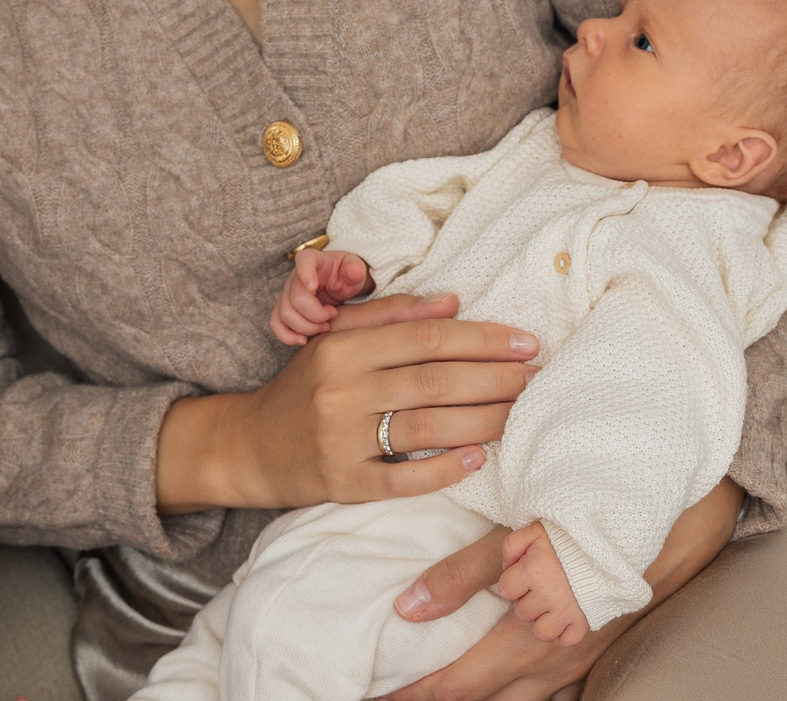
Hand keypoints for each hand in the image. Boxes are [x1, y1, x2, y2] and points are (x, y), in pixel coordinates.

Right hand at [154, 296, 539, 513]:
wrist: (249, 445)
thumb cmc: (305, 387)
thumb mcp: (336, 340)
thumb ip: (391, 317)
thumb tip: (452, 302)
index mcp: (343, 347)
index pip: (426, 338)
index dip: (481, 339)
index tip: (525, 342)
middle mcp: (342, 390)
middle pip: (435, 381)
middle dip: (494, 379)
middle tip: (536, 377)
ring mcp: (341, 439)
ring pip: (427, 428)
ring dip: (482, 421)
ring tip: (520, 413)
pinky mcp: (342, 483)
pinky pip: (402, 480)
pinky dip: (442, 470)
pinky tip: (477, 460)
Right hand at [271, 247, 372, 345]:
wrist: (339, 286)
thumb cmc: (346, 275)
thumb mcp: (356, 269)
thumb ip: (355, 269)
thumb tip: (353, 271)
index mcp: (312, 260)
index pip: (303, 261)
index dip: (305, 274)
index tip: (313, 287)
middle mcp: (295, 276)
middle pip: (296, 298)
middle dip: (316, 314)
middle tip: (332, 315)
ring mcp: (286, 294)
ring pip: (285, 314)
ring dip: (307, 327)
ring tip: (324, 327)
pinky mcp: (284, 310)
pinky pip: (276, 324)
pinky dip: (287, 336)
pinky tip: (304, 340)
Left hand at [378, 477, 741, 700]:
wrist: (677, 519)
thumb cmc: (593, 518)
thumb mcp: (523, 538)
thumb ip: (464, 574)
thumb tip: (408, 610)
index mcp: (531, 637)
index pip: (457, 684)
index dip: (413, 695)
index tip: (376, 697)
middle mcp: (555, 661)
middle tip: (397, 696)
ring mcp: (580, 660)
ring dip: (482, 699)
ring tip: (443, 691)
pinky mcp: (598, 647)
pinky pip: (558, 691)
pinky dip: (524, 694)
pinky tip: (507, 685)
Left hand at [495, 523, 586, 647]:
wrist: (606, 545)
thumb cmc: (566, 538)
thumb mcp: (535, 530)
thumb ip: (513, 544)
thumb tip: (507, 567)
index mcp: (534, 570)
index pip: (505, 590)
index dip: (512, 582)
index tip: (524, 574)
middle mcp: (548, 594)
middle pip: (522, 612)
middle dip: (528, 600)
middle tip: (542, 586)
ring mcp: (567, 610)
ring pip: (541, 632)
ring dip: (543, 620)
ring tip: (551, 604)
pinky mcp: (584, 621)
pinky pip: (567, 640)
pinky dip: (565, 632)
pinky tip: (566, 616)